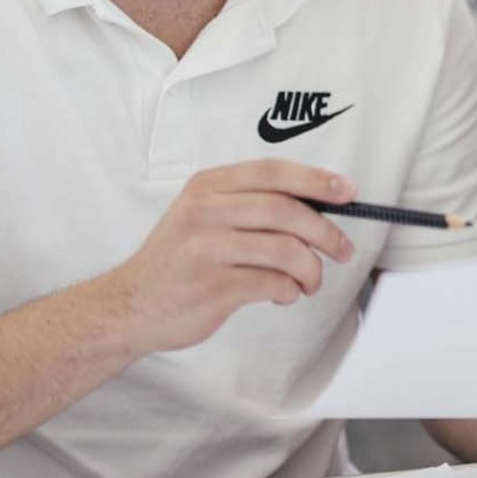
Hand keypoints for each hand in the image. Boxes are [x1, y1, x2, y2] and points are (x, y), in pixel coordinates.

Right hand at [105, 160, 356, 354]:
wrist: (129, 305)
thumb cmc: (178, 259)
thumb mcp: (202, 214)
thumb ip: (249, 203)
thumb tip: (317, 203)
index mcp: (207, 186)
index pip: (273, 172)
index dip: (316, 180)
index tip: (347, 192)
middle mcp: (204, 211)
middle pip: (285, 210)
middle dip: (325, 231)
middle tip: (342, 249)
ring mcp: (206, 248)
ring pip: (285, 250)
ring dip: (310, 269)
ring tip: (310, 281)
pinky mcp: (211, 286)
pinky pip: (272, 283)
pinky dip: (289, 290)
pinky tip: (284, 294)